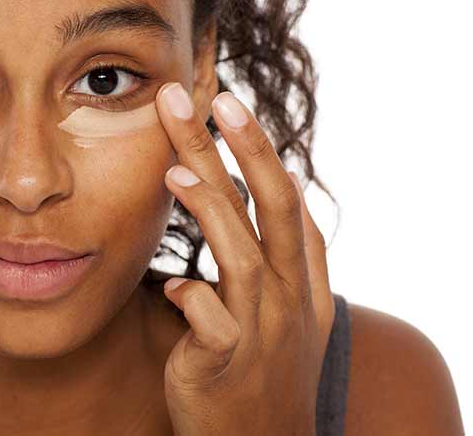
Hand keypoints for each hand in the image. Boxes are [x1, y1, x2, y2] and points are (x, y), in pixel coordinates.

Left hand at [155, 83, 334, 435]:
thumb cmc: (265, 374)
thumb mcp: (286, 315)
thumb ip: (275, 259)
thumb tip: (262, 193)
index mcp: (302, 281)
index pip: (286, 202)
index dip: (260, 151)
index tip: (228, 104)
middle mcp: (290, 299)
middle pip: (273, 209)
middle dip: (245, 150)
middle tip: (213, 99)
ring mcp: (263, 332)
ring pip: (243, 257)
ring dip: (211, 209)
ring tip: (175, 171)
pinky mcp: (227, 366)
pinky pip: (211, 323)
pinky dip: (193, 297)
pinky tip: (171, 284)